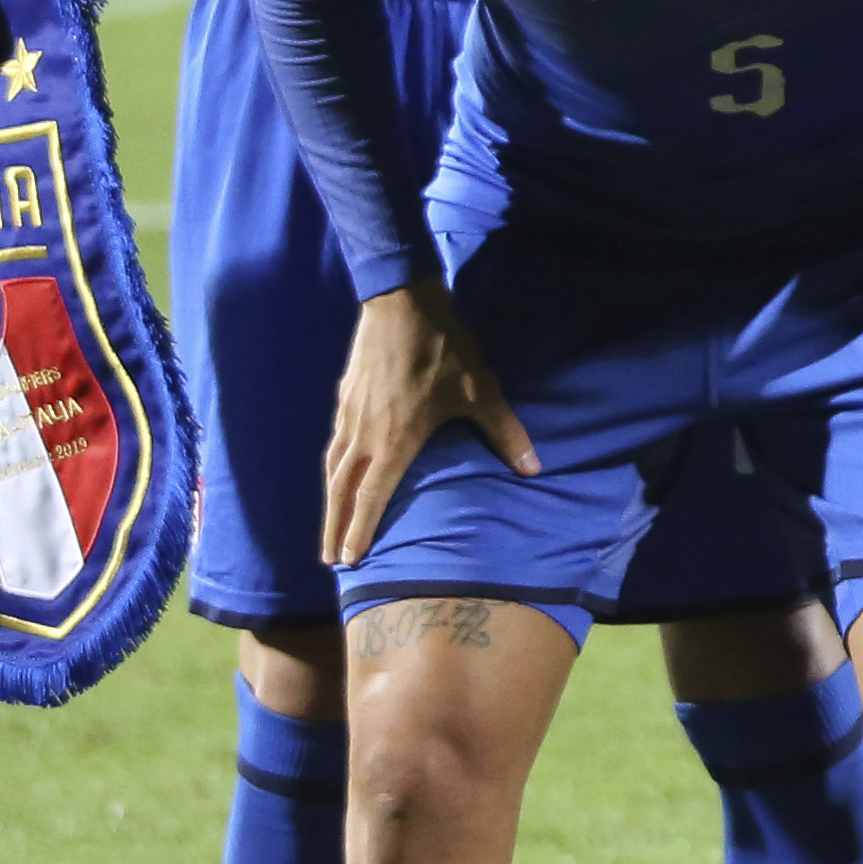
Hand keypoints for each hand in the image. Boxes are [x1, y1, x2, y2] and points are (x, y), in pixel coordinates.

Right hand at [320, 277, 531, 572]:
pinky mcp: (344, 399)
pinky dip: (331, 470)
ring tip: (328, 530)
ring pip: (333, 469)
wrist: (400, 302)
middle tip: (329, 561)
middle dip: (335, 528)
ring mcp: (349, 416)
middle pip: (343, 491)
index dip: (359, 530)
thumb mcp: (481, 390)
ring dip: (329, 503)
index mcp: (395, 440)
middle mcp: (364, 435)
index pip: (373, 496)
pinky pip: (334, 445)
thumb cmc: (443, 349)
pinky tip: (336, 476)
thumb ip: (505, 432)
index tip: (347, 559)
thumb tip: (534, 468)